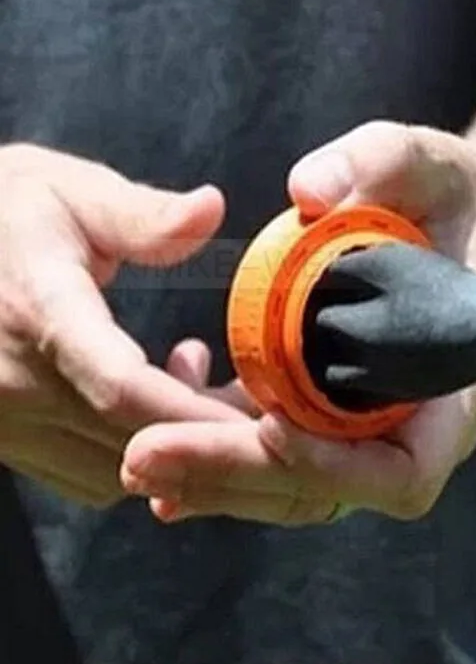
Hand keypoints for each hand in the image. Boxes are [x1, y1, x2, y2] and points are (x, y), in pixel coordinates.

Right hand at [0, 143, 252, 506]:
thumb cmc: (3, 210)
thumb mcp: (69, 191)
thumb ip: (142, 215)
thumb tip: (211, 209)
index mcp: (39, 314)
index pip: (123, 387)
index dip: (197, 412)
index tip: (261, 418)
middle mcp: (13, 383)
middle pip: (128, 441)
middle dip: (206, 435)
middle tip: (260, 403)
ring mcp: (5, 420)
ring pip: (110, 471)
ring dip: (173, 445)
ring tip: (205, 382)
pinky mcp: (6, 435)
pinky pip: (83, 472)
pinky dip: (136, 451)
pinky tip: (155, 394)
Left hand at [121, 121, 475, 524]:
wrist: (464, 220)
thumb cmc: (453, 197)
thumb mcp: (426, 163)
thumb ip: (379, 163)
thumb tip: (305, 191)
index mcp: (454, 382)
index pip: (405, 471)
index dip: (337, 467)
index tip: (269, 428)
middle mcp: (416, 423)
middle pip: (329, 488)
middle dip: (239, 477)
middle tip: (145, 457)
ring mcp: (375, 424)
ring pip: (296, 484)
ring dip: (218, 481)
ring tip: (139, 464)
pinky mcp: (337, 409)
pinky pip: (282, 454)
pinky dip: (225, 458)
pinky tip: (165, 448)